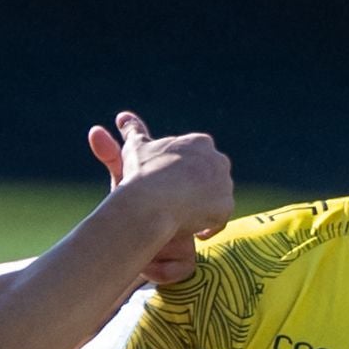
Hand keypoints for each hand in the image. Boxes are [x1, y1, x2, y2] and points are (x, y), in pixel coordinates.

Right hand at [85, 111, 231, 253]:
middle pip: (210, 178)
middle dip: (197, 191)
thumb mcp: (135, 148)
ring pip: (216, 198)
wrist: (152, 202)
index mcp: (199, 142)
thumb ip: (133, 132)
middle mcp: (218, 160)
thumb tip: (123, 116)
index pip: (196, 160)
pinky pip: (220, 219)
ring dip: (204, 209)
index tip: (170, 187)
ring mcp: (224, 184)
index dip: (183, 175)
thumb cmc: (142, 173)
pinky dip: (208, 226)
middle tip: (176, 205)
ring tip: (183, 219)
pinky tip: (193, 232)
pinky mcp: (225, 207)